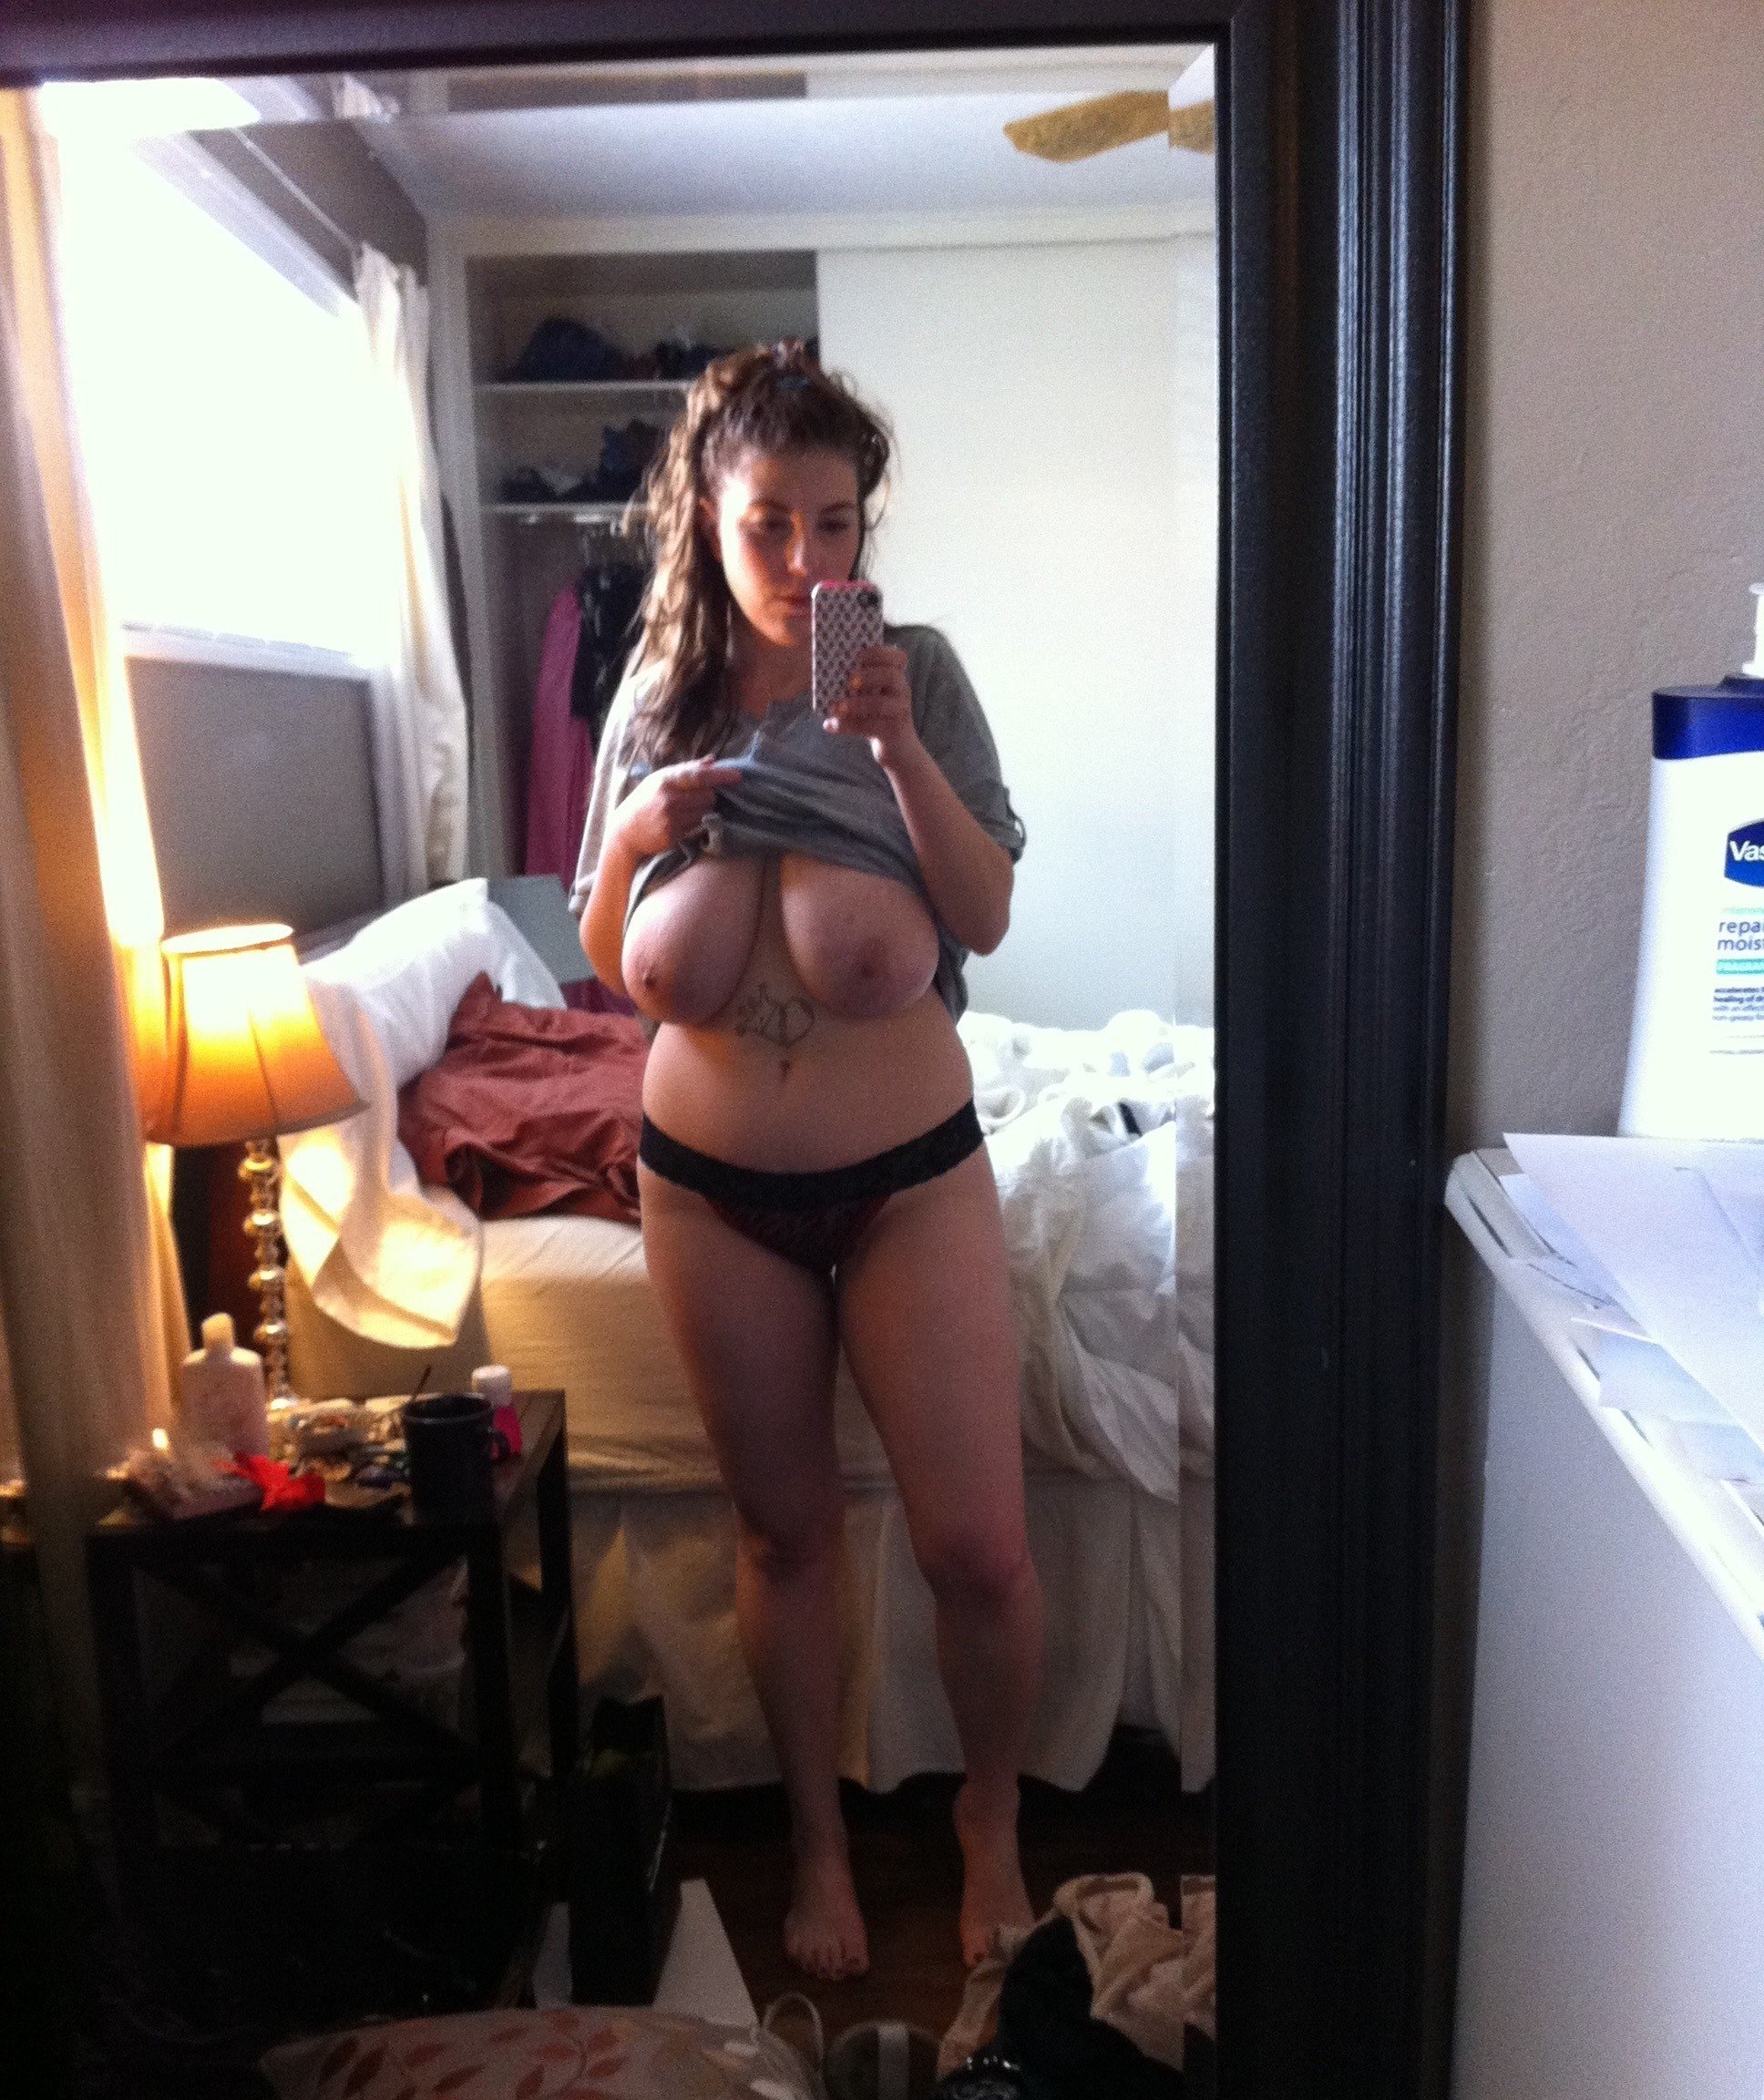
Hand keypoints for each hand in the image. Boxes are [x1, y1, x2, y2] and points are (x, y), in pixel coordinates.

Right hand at [613, 758, 741, 857]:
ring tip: (690, 809)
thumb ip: (688, 769)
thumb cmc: (645, 800)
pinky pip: (697, 827)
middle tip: (701, 797)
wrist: (625, 830)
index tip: (738, 776)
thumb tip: (712, 760)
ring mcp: (671, 818)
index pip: (700, 776)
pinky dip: (697, 823)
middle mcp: (669, 799)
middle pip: (708, 795)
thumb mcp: (661, 779)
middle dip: (710, 796)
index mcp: (666, 780)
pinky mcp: (673, 835)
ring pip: (705, 812)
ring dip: (704, 810)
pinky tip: (683, 821)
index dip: (721, 776)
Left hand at [821, 643, 920, 770]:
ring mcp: (899, 712)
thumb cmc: (878, 717)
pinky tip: (829, 725)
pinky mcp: (893, 732)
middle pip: (891, 676)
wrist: (898, 750)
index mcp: (897, 678)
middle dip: (868, 675)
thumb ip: (857, 684)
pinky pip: (871, 727)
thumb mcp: (870, 697)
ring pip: (881, 703)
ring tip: (835, 707)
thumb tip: (826, 673)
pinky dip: (848, 726)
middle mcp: (902, 692)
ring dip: (856, 704)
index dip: (879, 652)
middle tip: (848, 682)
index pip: (899, 657)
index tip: (858, 656)